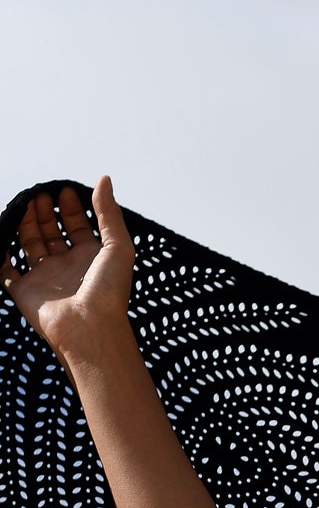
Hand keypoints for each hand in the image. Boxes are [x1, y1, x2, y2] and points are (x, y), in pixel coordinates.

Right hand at [0, 176, 135, 370]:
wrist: (90, 328)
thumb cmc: (109, 290)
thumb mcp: (118, 246)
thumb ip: (109, 213)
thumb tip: (104, 179)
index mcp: (91, 259)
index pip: (79, 227)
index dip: (73, 208)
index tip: (65, 190)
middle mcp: (68, 267)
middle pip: (53, 233)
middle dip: (47, 212)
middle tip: (42, 194)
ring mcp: (45, 279)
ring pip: (30, 244)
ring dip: (27, 223)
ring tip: (27, 203)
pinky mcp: (24, 291)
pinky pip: (6, 270)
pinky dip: (2, 254)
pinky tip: (4, 232)